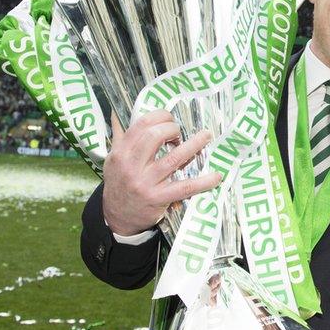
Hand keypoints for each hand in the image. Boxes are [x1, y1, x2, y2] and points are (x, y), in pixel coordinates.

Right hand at [101, 110, 220, 235]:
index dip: (161, 116)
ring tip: (206, 136)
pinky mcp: (158, 199)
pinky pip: (184, 187)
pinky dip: (203, 181)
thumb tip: (116, 112)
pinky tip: (216, 176)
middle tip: (180, 133)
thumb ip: (119, 136)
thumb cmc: (120, 183)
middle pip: (155, 136)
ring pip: (174, 158)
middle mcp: (131, 166)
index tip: (170, 119)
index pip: (142, 124)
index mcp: (120, 152)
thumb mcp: (113, 159)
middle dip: (173, 129)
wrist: (116, 217)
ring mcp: (145, 183)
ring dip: (194, 144)